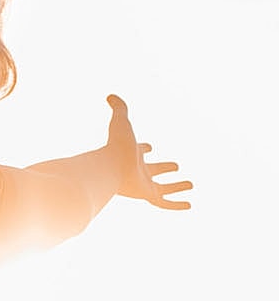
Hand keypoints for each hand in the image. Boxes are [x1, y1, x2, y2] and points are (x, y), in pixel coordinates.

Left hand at [105, 94, 192, 210]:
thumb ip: (119, 108)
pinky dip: (177, 205)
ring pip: (162, 188)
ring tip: (190, 184)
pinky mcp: (147, 196)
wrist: (109, 168)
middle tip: (176, 166)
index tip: (149, 146)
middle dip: (163, 167)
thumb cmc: (116, 146)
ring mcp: (143, 185)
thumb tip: (110, 95)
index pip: (139, 151)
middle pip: (152, 170)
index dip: (143, 148)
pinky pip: (165, 203)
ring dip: (176, 186)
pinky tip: (190, 205)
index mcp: (131, 154)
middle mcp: (137, 171)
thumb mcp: (121, 122)